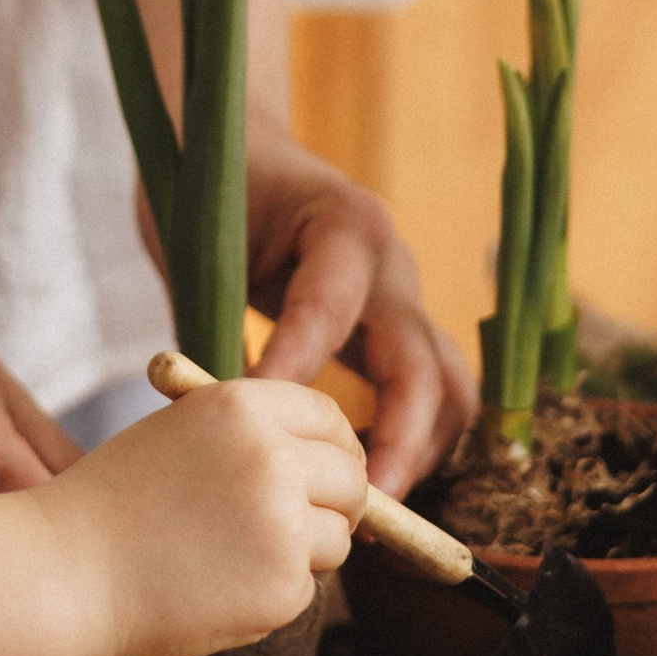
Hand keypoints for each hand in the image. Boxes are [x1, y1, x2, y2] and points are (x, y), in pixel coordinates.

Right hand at [49, 375, 366, 655]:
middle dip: (340, 504)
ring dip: (305, 553)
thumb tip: (321, 455)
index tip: (330, 471)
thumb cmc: (112, 503)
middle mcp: (272, 456)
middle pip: (352, 477)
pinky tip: (215, 591)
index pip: (328, 416)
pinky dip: (272, 596)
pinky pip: (304, 589)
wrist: (66, 570)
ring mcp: (282, 524)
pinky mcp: (282, 587)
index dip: (337, 446)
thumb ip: (246, 435)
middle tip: (306, 526)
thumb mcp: (179, 435)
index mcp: (242, 406)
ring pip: (336, 538)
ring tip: (233, 559)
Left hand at [242, 134, 474, 497]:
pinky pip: (434, 394)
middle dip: (397, 442)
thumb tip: (226, 414)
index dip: (295, 367)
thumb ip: (222, 317)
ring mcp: (406, 298)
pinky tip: (369, 481)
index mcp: (343, 224)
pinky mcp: (402, 329)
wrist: (241, 148)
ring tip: (369, 507)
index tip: (258, 416)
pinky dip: (414, 442)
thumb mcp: (207, 241)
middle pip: (423, 366)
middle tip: (355, 503)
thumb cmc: (215, 194)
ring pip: (449, 388)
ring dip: (419, 452)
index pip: (328, 309)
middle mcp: (391, 264)